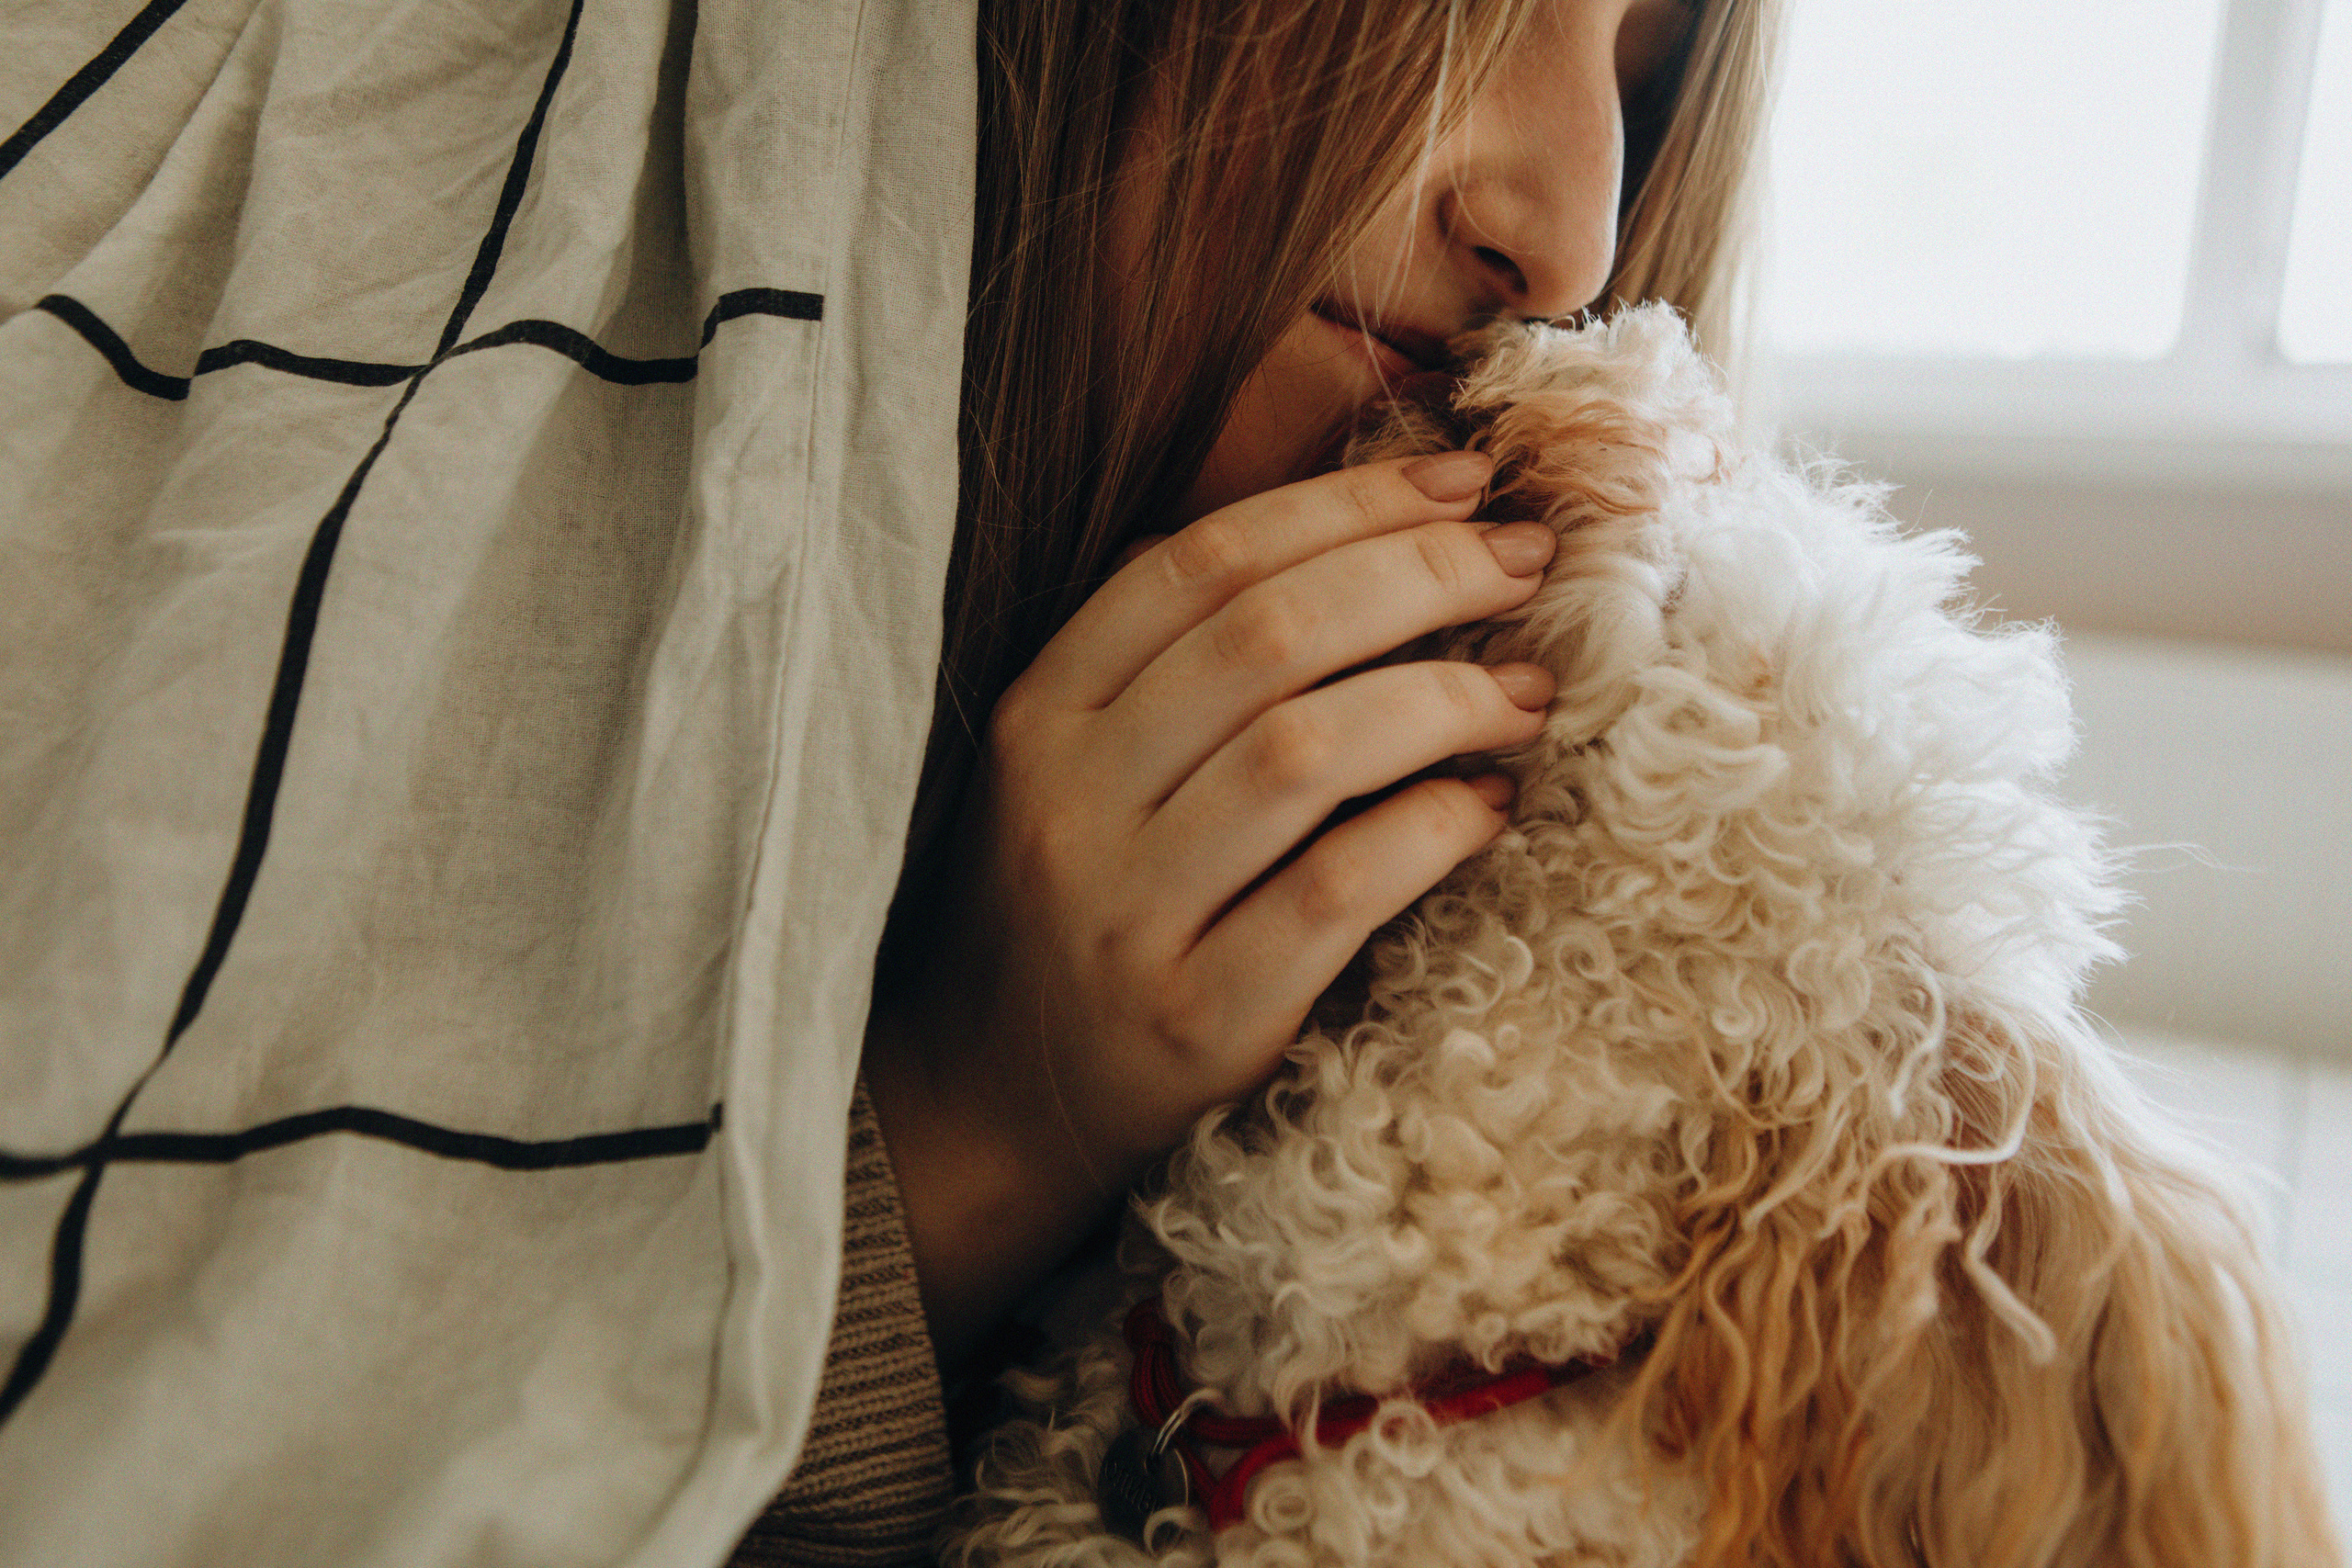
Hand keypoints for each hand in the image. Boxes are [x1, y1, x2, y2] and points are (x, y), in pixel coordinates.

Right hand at [864, 451, 1557, 1358]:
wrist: (987, 1105)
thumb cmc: (1065, 912)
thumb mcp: (1074, 764)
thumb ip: (1170, 656)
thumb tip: (1340, 531)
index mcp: (1041, 710)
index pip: (1201, 563)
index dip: (1347, 505)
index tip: (1465, 481)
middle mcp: (1068, 796)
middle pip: (1268, 637)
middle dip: (1422, 575)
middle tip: (1528, 564)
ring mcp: (1123, 910)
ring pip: (1304, 752)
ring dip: (1443, 699)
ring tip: (1527, 692)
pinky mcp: (1190, 1017)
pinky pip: (1333, 891)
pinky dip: (1427, 832)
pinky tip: (1487, 807)